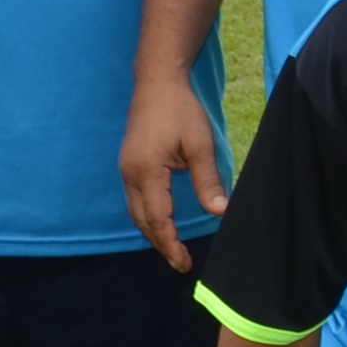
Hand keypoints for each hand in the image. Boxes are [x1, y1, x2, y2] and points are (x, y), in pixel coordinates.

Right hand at [120, 78, 227, 270]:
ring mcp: (126, 169)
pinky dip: (147, 216)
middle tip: (180, 263)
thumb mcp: (201, 145)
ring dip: (152, 232)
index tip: (184, 263)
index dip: (170, 245)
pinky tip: (162, 221)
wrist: (157, 82)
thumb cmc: (181, 110)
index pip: (157, 219)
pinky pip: (135, 199)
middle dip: (160, 244)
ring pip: (135, 212)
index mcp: (147, 172)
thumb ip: (208, 181)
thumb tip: (219, 212)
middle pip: (142, 221)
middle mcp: (130, 174)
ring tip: (172, 248)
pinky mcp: (129, 164)